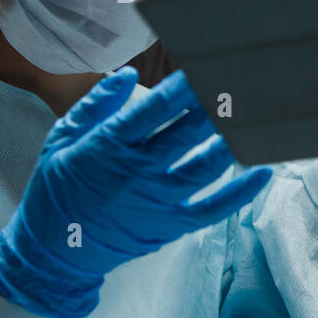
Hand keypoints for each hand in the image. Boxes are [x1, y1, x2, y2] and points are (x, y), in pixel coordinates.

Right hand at [0, 68, 270, 317]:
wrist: (54, 250)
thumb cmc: (58, 188)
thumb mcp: (62, 139)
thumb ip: (96, 105)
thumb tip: (127, 73)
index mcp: (110, 145)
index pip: (155, 109)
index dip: (184, 88)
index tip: (205, 68)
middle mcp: (138, 171)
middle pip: (187, 134)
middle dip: (215, 109)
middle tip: (239, 88)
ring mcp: (158, 200)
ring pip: (206, 167)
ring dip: (230, 142)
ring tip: (251, 120)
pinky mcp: (172, 224)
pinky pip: (214, 208)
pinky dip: (241, 192)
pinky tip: (263, 172)